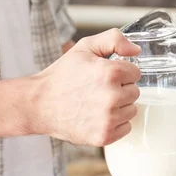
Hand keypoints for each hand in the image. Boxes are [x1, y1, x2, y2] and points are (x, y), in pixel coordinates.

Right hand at [29, 28, 140, 145]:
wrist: (39, 104)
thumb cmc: (62, 76)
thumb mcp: (85, 47)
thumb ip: (113, 40)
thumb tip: (136, 50)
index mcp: (110, 73)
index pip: (136, 73)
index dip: (121, 72)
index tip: (106, 76)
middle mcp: (112, 96)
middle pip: (135, 92)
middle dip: (120, 89)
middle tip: (98, 90)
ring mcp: (108, 118)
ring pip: (131, 110)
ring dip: (119, 107)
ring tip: (96, 103)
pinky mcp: (105, 135)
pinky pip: (126, 127)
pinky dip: (115, 123)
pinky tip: (98, 117)